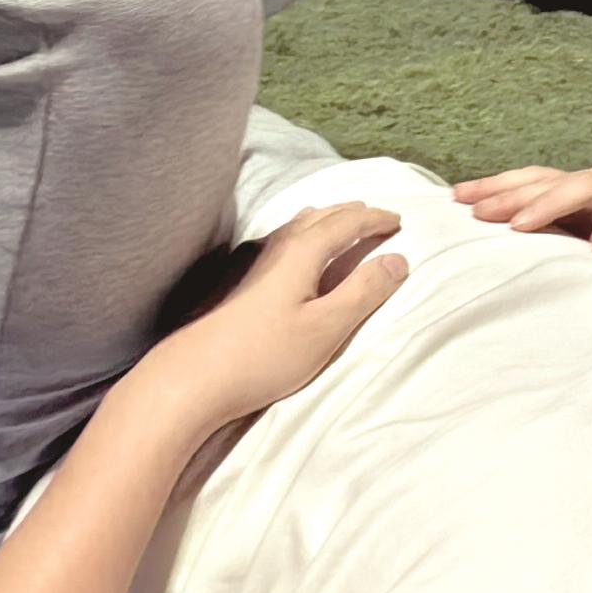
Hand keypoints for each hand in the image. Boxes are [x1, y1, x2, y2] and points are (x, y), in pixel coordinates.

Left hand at [149, 204, 406, 426]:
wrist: (192, 378)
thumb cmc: (264, 355)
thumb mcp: (326, 328)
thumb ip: (364, 292)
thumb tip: (397, 259)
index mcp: (302, 252)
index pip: (346, 223)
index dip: (374, 219)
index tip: (399, 221)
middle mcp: (277, 249)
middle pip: (320, 217)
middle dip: (352, 213)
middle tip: (376, 217)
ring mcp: (255, 265)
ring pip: (297, 227)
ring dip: (326, 221)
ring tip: (341, 224)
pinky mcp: (240, 284)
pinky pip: (283, 241)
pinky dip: (304, 234)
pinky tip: (295, 253)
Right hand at [456, 160, 591, 299]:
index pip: (587, 185)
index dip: (552, 202)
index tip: (520, 225)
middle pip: (555, 179)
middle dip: (513, 192)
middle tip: (473, 209)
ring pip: (539, 182)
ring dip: (500, 189)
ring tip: (460, 198)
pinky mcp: (577, 211)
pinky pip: (537, 197)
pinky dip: (507, 198)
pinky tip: (477, 201)